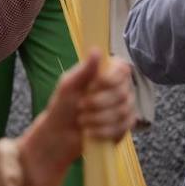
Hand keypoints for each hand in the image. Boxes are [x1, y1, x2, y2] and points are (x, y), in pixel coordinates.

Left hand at [20, 50, 134, 185]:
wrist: (60, 134)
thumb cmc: (62, 107)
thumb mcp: (68, 86)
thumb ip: (84, 70)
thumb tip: (96, 50)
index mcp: (105, 75)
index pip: (123, 68)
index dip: (112, 78)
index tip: (95, 85)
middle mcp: (119, 89)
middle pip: (123, 92)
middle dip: (98, 102)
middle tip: (80, 106)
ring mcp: (124, 108)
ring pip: (123, 111)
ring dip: (98, 118)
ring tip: (82, 120)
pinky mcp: (124, 127)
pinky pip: (124, 127)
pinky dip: (104, 130)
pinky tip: (90, 132)